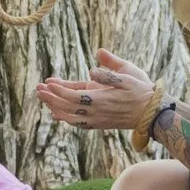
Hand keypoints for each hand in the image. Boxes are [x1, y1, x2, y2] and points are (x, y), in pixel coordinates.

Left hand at [36, 49, 155, 129]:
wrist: (151, 113)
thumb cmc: (141, 90)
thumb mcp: (129, 74)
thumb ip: (110, 69)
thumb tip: (93, 65)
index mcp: (102, 99)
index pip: (75, 96)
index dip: (61, 90)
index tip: (49, 83)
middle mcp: (97, 112)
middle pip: (68, 108)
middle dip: (52, 98)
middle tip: (38, 90)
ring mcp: (97, 120)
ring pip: (70, 117)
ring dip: (55, 108)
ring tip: (43, 99)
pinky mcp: (99, 124)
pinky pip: (77, 123)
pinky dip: (65, 118)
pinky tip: (56, 114)